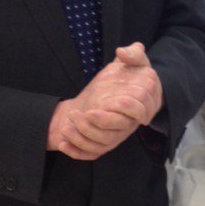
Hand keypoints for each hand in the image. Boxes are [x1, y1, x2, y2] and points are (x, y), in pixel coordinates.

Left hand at [47, 43, 163, 159]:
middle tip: (85, 111)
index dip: (126, 108)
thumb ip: (133, 54)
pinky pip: (90, 153)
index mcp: (141, 105)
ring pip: (102, 143)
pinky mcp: (102, 145)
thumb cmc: (126, 76)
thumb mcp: (133, 61)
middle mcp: (129, 124)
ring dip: (83, 135)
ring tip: (70, 119)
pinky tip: (62, 143)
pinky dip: (76, 151)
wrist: (113, 93)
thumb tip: (121, 51)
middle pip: (118, 129)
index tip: (112, 100)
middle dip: (101, 121)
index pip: (139, 111)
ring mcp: (116, 136)